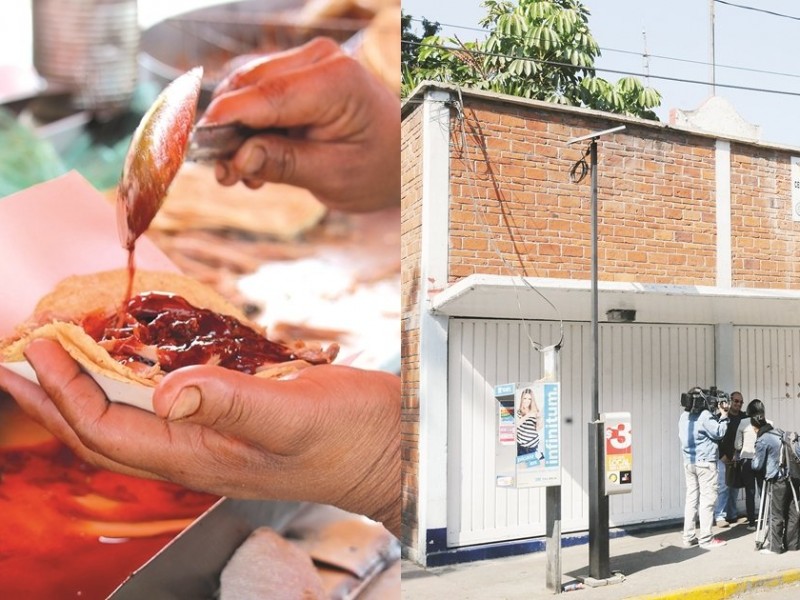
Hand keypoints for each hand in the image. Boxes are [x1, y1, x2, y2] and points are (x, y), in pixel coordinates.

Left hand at [0, 339, 399, 536]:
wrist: (394, 449)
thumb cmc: (352, 437)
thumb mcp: (294, 415)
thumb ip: (231, 403)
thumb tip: (167, 391)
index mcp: (202, 456)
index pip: (108, 429)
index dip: (64, 392)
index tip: (35, 348)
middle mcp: (200, 454)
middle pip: (106, 433)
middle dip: (57, 400)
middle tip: (22, 362)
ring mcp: (217, 442)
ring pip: (134, 421)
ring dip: (92, 391)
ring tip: (64, 361)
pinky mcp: (237, 425)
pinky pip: (169, 408)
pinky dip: (138, 384)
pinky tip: (139, 365)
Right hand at [199, 37, 399, 212]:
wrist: (405, 154)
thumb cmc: (380, 166)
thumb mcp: (336, 175)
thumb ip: (286, 164)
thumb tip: (238, 158)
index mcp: (336, 81)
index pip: (266, 96)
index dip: (225, 121)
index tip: (198, 149)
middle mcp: (320, 59)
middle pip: (248, 87)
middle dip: (226, 130)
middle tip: (224, 176)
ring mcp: (308, 62)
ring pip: (245, 88)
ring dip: (234, 130)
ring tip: (240, 174)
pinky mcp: (298, 73)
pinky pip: (256, 93)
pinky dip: (247, 124)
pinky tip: (253, 158)